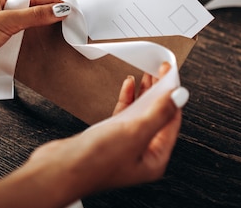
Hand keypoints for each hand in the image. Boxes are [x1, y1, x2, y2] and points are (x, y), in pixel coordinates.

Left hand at [0, 0, 67, 86]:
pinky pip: (20, 48)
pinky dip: (30, 51)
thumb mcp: (5, 21)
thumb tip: (60, 9)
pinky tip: (43, 53)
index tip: (70, 10)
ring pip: (26, 32)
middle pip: (31, 13)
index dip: (51, 2)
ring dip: (39, 36)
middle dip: (48, 19)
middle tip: (69, 25)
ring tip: (61, 39)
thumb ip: (34, 16)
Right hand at [27, 62, 183, 198]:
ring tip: (147, 74)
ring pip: (141, 114)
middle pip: (157, 117)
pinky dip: (128, 99)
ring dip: (144, 93)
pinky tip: (128, 86)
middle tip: (160, 71)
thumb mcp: (135, 133)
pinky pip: (124, 115)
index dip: (173, 97)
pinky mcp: (108, 138)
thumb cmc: (95, 162)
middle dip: (159, 92)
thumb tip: (180, 97)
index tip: (172, 76)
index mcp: (154, 159)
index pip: (172, 121)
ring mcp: (125, 146)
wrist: (59, 169)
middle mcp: (142, 154)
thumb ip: (159, 113)